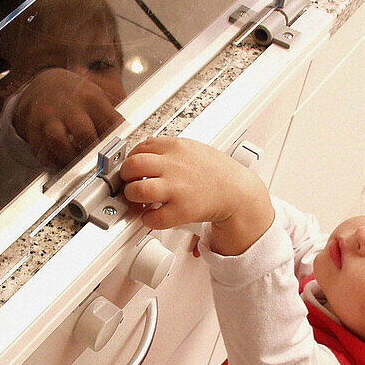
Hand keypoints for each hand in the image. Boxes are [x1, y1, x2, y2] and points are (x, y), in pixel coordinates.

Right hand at [11, 68, 124, 167]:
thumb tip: (129, 144)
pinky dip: (54, 162)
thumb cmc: (77, 97)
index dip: (116, 144)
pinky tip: (62, 162)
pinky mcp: (34, 130)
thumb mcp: (97, 99)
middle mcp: (69, 107)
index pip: (110, 123)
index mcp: (92, 98)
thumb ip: (111, 120)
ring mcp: (49, 117)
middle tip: (99, 164)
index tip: (119, 156)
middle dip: (94, 154)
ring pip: (60, 143)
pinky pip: (43, 152)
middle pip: (85, 134)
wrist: (45, 86)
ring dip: (71, 159)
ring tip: (79, 165)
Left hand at [119, 137, 274, 255]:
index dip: (131, 159)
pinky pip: (152, 218)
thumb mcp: (193, 148)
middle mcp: (174, 166)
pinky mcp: (181, 211)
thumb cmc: (216, 172)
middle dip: (126, 176)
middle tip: (130, 183)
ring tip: (138, 200)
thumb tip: (145, 145)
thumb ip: (168, 147)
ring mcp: (177, 188)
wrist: (238, 192)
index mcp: (176, 147)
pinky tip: (153, 215)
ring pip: (137, 190)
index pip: (139, 148)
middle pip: (132, 165)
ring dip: (132, 196)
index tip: (132, 168)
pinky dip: (147, 219)